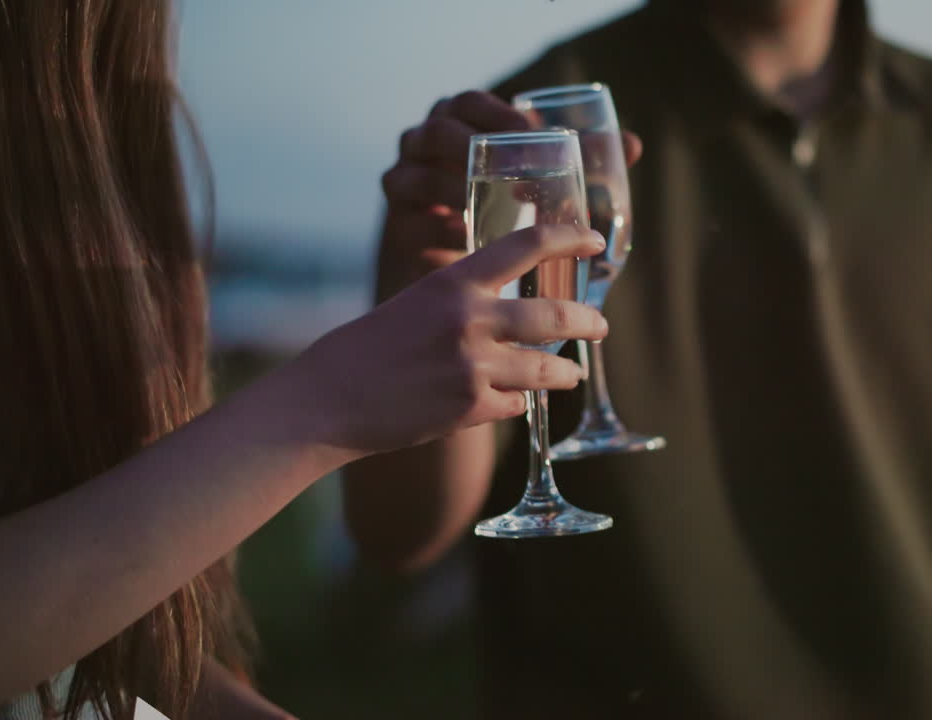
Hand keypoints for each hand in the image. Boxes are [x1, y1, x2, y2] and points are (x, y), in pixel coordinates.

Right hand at [299, 224, 607, 455]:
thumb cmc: (370, 348)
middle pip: (555, 316)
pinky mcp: (472, 409)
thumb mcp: (418, 303)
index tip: (594, 239)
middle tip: (600, 325)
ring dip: (566, 373)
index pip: (527, 246)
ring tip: (571, 373)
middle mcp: (470, 320)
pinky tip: (505, 401)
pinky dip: (515, 402)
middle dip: (589, 322)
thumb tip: (513, 310)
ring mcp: (474, 367)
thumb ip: (465, 301)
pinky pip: (516, 404)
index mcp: (454, 283)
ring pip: (549, 369)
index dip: (569, 238)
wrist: (331, 399)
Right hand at [380, 90, 643, 288]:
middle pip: (435, 133)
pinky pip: (410, 222)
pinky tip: (468, 240)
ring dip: (454, 193)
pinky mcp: (397, 227)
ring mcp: (403, 185)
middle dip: (473, 151)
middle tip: (518, 181)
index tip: (528, 131)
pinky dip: (440, 229)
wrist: (451, 255)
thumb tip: (634, 145)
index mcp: (456, 121)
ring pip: (414, 177)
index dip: (495, 113)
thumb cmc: (501, 202)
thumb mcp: (536, 174)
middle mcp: (421, 146)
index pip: (466, 102)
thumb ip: (582, 157)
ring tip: (494, 214)